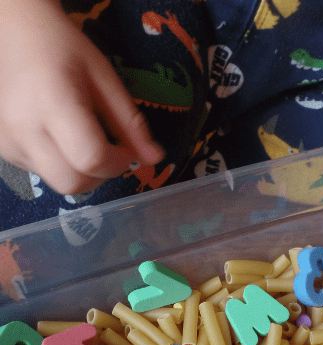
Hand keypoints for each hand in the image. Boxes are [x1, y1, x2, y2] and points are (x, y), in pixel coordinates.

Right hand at [0, 0, 164, 194]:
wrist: (13, 31)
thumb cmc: (62, 48)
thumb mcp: (103, 78)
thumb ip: (130, 122)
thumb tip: (156, 159)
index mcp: (51, 103)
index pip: (91, 159)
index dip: (117, 163)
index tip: (126, 150)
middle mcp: (23, 128)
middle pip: (73, 183)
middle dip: (100, 176)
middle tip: (108, 152)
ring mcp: (8, 142)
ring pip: (58, 184)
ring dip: (82, 173)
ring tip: (83, 140)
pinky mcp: (3, 150)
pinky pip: (42, 174)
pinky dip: (61, 166)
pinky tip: (60, 138)